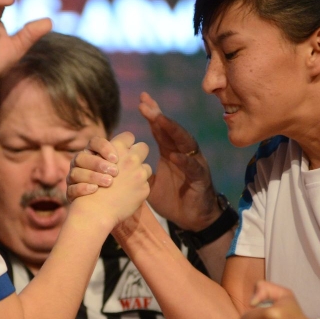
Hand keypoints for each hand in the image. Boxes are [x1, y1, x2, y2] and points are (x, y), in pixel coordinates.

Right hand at [69, 132, 151, 229]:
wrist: (95, 212)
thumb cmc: (90, 188)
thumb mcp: (92, 165)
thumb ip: (108, 156)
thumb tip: (119, 153)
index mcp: (117, 149)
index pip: (128, 136)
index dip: (126, 142)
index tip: (121, 153)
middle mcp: (131, 158)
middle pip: (143, 147)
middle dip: (138, 154)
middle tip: (130, 164)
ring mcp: (140, 173)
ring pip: (147, 167)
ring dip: (139, 173)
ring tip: (127, 183)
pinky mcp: (144, 188)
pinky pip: (145, 184)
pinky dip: (138, 188)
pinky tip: (127, 195)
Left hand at [138, 92, 219, 230]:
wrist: (193, 218)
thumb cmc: (173, 199)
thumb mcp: (150, 184)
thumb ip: (138, 172)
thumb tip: (119, 165)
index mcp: (171, 152)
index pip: (161, 129)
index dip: (153, 115)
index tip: (141, 100)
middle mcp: (184, 153)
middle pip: (171, 130)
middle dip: (159, 116)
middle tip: (146, 103)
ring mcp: (194, 163)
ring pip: (185, 143)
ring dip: (172, 131)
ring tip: (159, 120)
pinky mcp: (200, 178)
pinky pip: (192, 167)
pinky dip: (184, 161)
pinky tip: (174, 155)